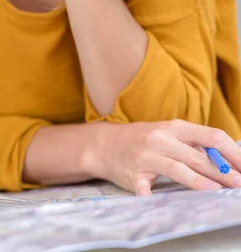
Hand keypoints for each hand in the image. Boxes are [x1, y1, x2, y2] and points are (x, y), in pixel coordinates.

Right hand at [85, 119, 240, 194]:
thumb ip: (192, 144)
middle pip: (198, 156)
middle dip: (223, 172)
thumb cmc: (143, 139)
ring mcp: (146, 157)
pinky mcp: (133, 176)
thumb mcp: (168, 133)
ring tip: (218, 191)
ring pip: (178, 169)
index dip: (232, 152)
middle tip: (239, 184)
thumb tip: (226, 159)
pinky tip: (171, 205)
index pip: (210, 136)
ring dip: (201, 182)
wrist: (104, 145)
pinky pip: (148, 190)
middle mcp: (160, 139)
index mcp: (173, 127)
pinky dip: (158, 197)